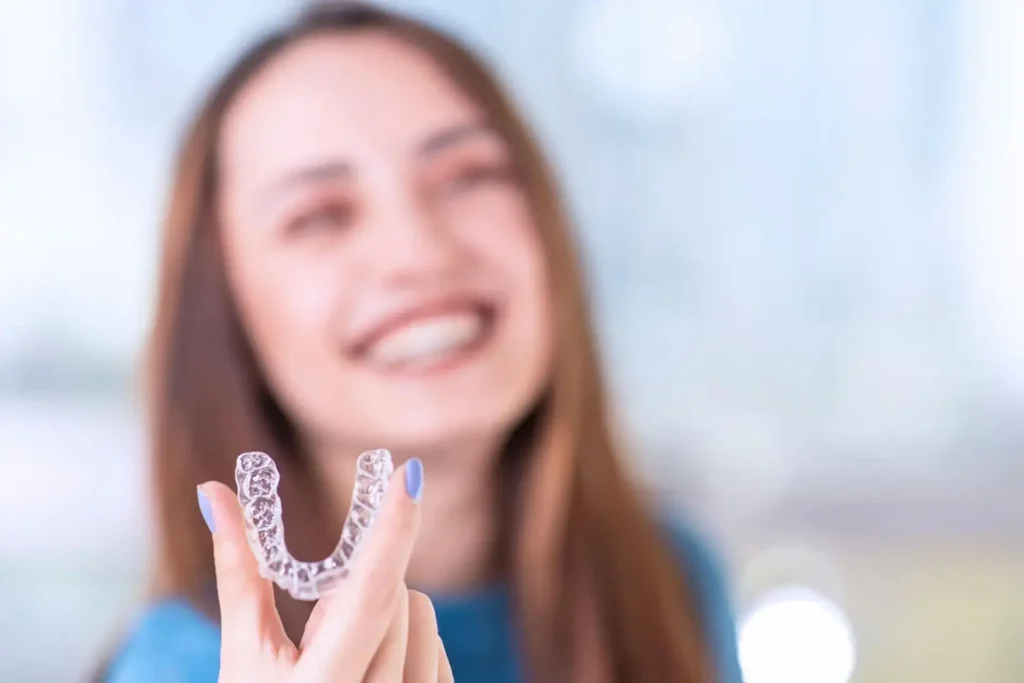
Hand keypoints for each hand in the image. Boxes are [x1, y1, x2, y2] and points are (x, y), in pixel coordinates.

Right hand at [198, 461, 453, 681]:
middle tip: (324, 617)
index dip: (391, 530)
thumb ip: (238, 569)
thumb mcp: (242, 652)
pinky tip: (373, 664)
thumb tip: (213, 491)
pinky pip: (438, 647)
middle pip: (396, 595)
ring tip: (346, 647)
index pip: (369, 595)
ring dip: (390, 610)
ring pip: (423, 616)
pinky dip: (411, 637)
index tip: (409, 473)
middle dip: (364, 583)